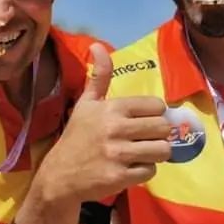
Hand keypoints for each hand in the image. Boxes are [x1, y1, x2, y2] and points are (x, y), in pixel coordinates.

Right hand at [34, 43, 171, 205]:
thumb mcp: (86, 104)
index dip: (154, 114)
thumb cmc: (76, 137)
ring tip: (141, 153)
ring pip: (162, 150)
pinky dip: (144, 171)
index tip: (143, 121)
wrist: (59, 175)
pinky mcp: (120, 177)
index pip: (156, 105)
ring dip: (155, 153)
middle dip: (158, 134)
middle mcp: (116, 129)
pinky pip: (151, 171)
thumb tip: (98, 45)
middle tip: (144, 139)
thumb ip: (99, 76)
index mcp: (111, 108)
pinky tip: (130, 168)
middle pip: (163, 128)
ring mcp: (118, 155)